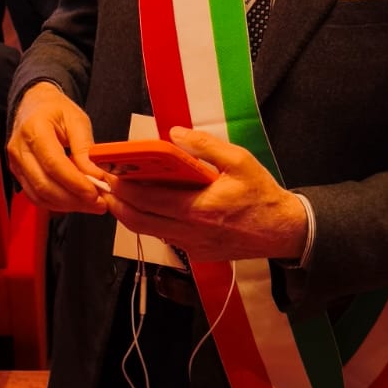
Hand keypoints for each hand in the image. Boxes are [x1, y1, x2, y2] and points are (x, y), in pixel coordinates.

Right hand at [8, 83, 111, 213]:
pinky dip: (56, 203)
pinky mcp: (18, 173)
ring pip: (39, 195)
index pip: (53, 164)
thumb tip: (95, 176)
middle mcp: (19, 148)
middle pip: (44, 184)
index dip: (75, 183)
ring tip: (90, 205)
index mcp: (34, 129)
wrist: (34, 103)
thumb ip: (85, 149)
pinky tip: (74, 201)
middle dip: (74, 199)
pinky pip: (35, 196)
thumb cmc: (55, 109)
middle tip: (98, 203)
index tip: (96, 192)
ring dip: (67, 205)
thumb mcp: (77, 120)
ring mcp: (15, 163)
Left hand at [104, 126, 308, 262]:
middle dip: (116, 204)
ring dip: (130, 215)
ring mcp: (193, 246)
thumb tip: (175, 133)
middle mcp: (191, 232)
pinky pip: (166, 238)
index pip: (148, 201)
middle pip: (139, 221)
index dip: (123, 189)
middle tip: (104, 187)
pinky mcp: (196, 254)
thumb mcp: (239, 161)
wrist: (283, 231)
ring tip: (119, 195)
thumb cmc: (261, 194)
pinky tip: (151, 207)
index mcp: (199, 208)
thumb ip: (205, 146)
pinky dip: (152, 223)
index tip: (109, 174)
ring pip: (149, 232)